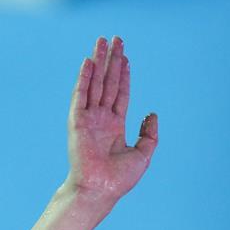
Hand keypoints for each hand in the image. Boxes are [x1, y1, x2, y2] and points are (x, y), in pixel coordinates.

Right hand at [64, 36, 157, 204]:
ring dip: (98, 62)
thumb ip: (150, 135)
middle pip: (107, 83)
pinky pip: (80, 95)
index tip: (126, 57)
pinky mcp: (77, 122)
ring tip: (102, 41)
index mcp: (115, 127)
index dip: (123, 75)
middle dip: (112, 61)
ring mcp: (88, 119)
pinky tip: (89, 61)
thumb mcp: (143, 155)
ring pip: (94, 84)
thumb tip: (152, 114)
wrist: (99, 190)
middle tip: (115, 39)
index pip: (120, 95)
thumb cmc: (119, 180)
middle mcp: (101, 120)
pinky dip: (84, 78)